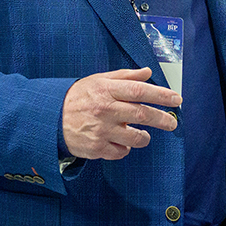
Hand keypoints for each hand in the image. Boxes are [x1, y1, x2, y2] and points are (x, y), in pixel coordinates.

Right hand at [61, 67, 179, 160]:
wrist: (49, 119)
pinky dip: (126, 149)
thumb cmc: (77, 98)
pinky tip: (121, 143)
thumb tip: (147, 73)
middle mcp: (104, 110)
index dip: (161, 95)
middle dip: (162, 119)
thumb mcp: (97, 81)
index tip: (176, 99)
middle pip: (142, 115)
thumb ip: (124, 77)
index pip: (139, 91)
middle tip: (172, 123)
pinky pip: (121, 152)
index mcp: (105, 90)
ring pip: (135, 138)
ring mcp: (100, 130)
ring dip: (144, 138)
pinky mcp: (96, 148)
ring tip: (143, 135)